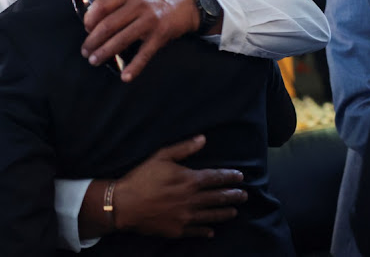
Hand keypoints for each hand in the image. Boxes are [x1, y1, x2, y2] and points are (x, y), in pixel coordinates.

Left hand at [81, 0, 199, 81]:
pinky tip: (125, 77)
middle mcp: (138, 4)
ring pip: (121, 39)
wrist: (188, 3)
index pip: (102, 5)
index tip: (86, 30)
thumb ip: (118, 1)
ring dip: (105, 52)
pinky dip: (134, 67)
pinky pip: (144, 53)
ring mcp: (150, 20)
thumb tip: (94, 19)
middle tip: (85, 51)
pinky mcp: (160, 34)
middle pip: (108, 25)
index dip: (90, 19)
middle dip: (93, 41)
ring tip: (94, 61)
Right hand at [113, 135, 246, 237]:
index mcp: (189, 180)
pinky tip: (212, 231)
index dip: (229, 177)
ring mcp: (186, 217)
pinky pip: (197, 231)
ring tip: (234, 211)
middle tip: (244, 195)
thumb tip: (203, 139)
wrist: (124, 204)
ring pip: (211, 215)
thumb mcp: (161, 156)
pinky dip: (206, 230)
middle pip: (218, 197)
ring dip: (224, 213)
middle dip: (233, 195)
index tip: (240, 177)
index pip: (216, 178)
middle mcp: (192, 199)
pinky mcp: (178, 230)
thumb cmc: (141, 178)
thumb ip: (184, 148)